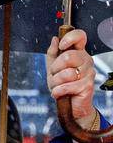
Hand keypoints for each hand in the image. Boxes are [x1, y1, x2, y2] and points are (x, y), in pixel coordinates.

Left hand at [49, 28, 100, 142]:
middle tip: (55, 76)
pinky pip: (66, 86)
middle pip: (68, 57)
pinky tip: (60, 93)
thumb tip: (54, 40)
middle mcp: (86, 61)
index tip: (62, 45)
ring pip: (66, 73)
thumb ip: (53, 54)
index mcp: (79, 54)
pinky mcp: (87, 86)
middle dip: (55, 69)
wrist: (71, 106)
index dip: (70, 38)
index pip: (80, 37)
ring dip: (55, 82)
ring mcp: (89, 73)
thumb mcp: (54, 69)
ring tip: (58, 86)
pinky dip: (58, 91)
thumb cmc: (64, 86)